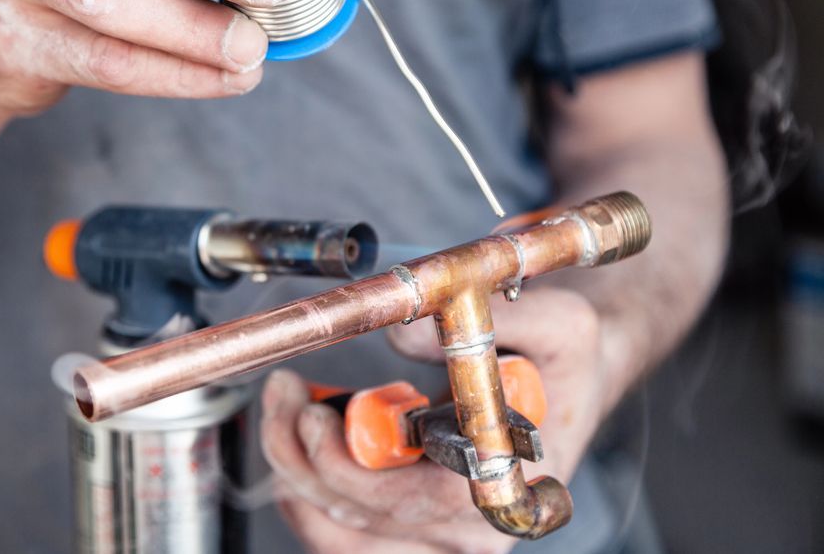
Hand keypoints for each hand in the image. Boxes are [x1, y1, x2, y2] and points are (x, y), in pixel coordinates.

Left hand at [261, 287, 605, 553]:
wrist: (566, 379)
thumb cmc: (562, 360)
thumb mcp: (559, 323)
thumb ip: (490, 319)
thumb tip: (403, 336)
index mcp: (502, 485)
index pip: (409, 501)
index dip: (347, 467)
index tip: (313, 414)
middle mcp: (469, 530)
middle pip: (357, 518)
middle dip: (302, 452)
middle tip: (285, 393)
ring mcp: (435, 537)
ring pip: (336, 528)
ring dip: (294, 466)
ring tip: (285, 404)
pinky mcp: (408, 530)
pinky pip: (338, 530)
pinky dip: (304, 487)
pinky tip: (298, 440)